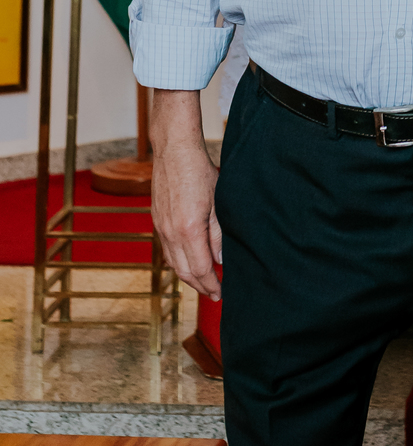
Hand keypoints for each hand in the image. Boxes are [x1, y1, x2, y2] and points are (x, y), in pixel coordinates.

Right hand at [149, 89, 222, 298]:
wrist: (174, 151)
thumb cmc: (200, 172)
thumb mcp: (219, 203)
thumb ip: (219, 235)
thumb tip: (220, 262)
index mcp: (188, 230)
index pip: (201, 269)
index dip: (212, 285)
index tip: (221, 293)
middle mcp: (171, 233)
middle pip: (185, 272)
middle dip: (200, 287)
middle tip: (214, 294)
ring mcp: (161, 228)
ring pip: (174, 263)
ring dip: (189, 277)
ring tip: (203, 283)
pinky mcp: (157, 221)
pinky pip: (167, 251)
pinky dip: (179, 263)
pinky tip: (189, 262)